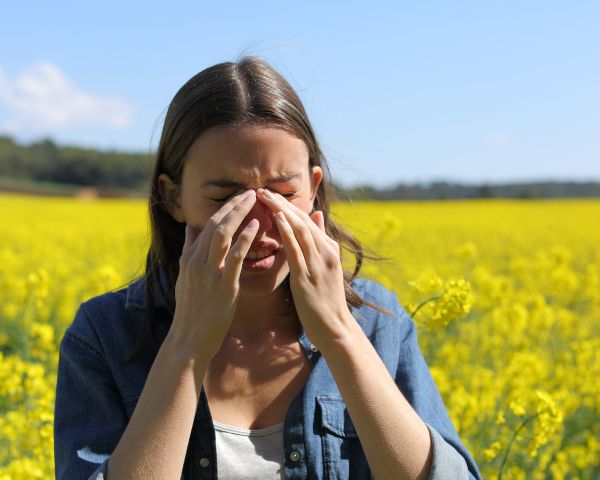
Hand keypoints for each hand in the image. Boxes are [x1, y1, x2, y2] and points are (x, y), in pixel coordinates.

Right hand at [167, 190, 259, 362]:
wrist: (189, 339)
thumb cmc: (192, 311)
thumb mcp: (185, 277)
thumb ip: (189, 250)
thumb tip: (191, 226)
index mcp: (189, 258)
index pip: (208, 225)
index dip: (225, 209)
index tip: (239, 197)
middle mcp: (197, 261)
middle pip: (215, 224)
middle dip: (233, 205)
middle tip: (250, 191)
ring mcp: (209, 272)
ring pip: (223, 234)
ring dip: (239, 214)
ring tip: (254, 200)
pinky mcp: (223, 285)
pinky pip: (235, 256)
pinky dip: (245, 238)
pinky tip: (256, 226)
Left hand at [256, 188, 353, 347]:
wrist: (334, 327)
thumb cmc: (325, 300)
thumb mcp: (324, 267)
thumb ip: (319, 241)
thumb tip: (316, 216)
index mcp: (329, 249)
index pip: (307, 220)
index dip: (288, 205)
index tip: (270, 193)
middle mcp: (326, 252)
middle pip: (302, 220)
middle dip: (282, 203)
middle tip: (263, 188)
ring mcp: (318, 264)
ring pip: (299, 230)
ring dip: (281, 211)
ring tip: (265, 196)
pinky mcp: (308, 277)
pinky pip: (296, 250)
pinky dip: (286, 232)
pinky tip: (276, 218)